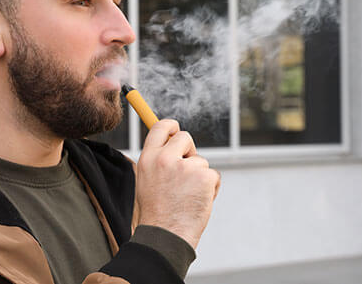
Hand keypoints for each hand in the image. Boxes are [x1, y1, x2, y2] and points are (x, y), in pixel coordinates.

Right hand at [134, 119, 219, 248]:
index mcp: (148, 158)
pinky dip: (211, 188)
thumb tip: (173, 147)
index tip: (176, 129)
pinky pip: (213, 176)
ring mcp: (186, 167)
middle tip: (187, 172)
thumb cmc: (156, 214)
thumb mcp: (147, 182)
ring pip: (201, 162)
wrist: (165, 236)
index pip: (160, 128)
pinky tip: (199, 202)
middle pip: (185, 138)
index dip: (171, 126)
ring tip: (188, 198)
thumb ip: (159, 163)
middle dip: (190, 151)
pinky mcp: (204, 176)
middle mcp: (165, 158)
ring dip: (200, 177)